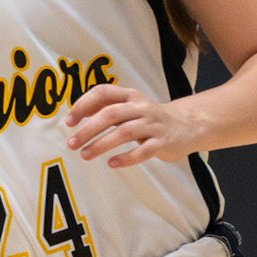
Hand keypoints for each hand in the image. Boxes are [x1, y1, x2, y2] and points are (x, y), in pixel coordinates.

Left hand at [66, 82, 198, 167]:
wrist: (187, 126)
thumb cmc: (150, 118)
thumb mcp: (130, 107)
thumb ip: (106, 108)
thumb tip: (77, 114)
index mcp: (130, 96)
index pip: (103, 93)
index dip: (83, 105)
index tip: (69, 121)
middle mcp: (141, 108)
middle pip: (110, 114)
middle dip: (88, 129)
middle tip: (72, 143)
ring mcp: (152, 125)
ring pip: (124, 132)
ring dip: (102, 144)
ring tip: (85, 155)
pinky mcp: (162, 143)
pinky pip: (143, 151)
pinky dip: (126, 158)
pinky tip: (112, 163)